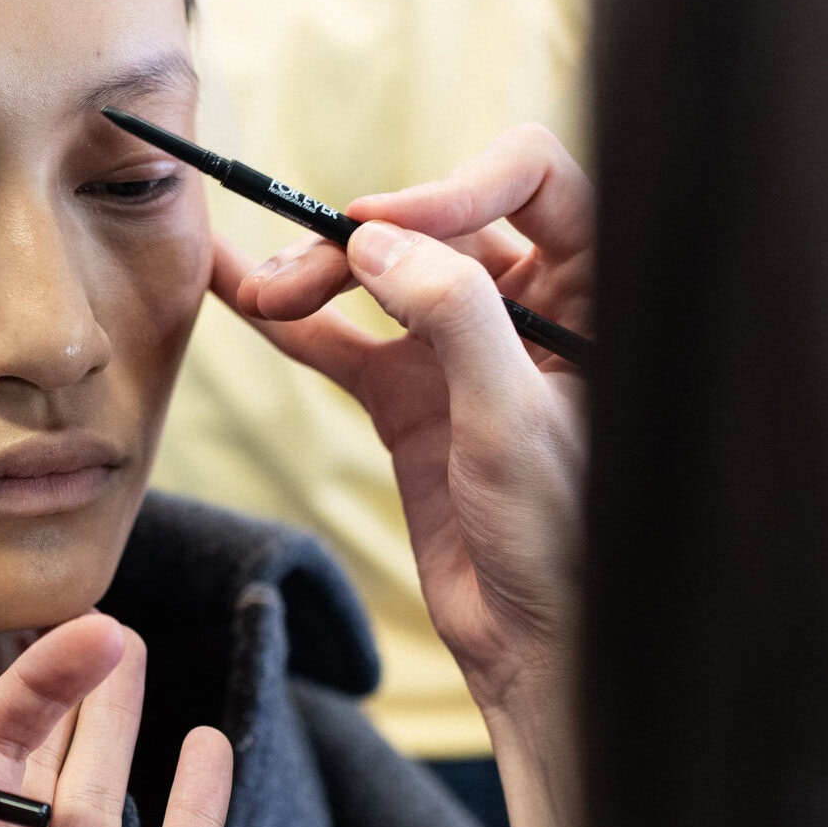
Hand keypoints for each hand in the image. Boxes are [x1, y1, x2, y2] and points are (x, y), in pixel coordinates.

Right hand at [214, 124, 589, 755]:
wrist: (533, 646)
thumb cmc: (564, 540)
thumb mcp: (513, 422)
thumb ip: (455, 317)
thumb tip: (378, 242)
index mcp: (592, 292)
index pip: (534, 180)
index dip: (456, 186)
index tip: (378, 228)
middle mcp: (532, 306)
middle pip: (438, 220)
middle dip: (362, 237)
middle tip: (302, 274)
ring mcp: (464, 350)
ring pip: (382, 274)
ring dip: (315, 273)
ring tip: (260, 291)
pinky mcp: (412, 397)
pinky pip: (343, 339)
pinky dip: (292, 318)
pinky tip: (235, 290)